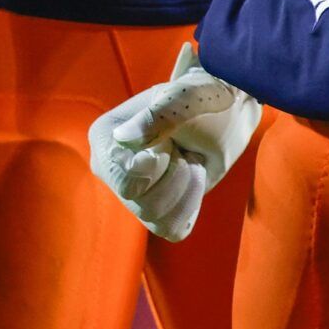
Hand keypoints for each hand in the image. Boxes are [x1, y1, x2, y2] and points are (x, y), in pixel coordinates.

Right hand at [88, 40, 261, 240]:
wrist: (223, 113)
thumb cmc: (200, 99)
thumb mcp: (184, 99)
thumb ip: (157, 116)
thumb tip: (123, 137)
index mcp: (105, 137)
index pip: (124, 179)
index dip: (156, 166)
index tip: (170, 140)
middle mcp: (110, 169)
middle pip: (143, 204)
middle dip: (177, 175)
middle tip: (182, 149)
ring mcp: (130, 193)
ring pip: (157, 219)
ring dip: (187, 188)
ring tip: (188, 160)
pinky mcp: (153, 211)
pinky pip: (172, 229)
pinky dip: (190, 204)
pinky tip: (190, 177)